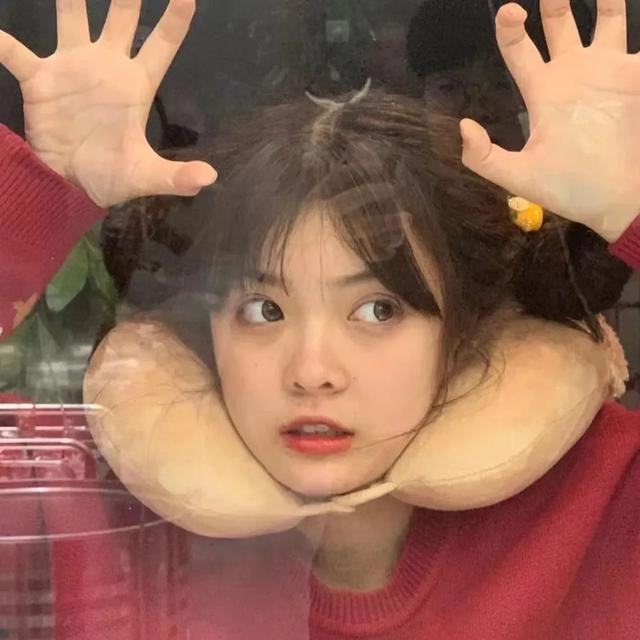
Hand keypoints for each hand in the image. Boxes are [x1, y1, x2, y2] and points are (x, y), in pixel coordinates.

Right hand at [0, 0, 216, 207]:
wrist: (69, 186)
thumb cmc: (111, 177)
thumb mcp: (146, 176)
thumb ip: (176, 176)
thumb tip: (210, 179)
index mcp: (137, 85)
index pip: (162, 45)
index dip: (175, 20)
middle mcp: (107, 66)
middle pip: (122, 17)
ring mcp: (72, 67)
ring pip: (71, 15)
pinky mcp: (40, 80)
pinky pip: (15, 53)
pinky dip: (3, 42)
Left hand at [461, 0, 639, 242]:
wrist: (619, 202)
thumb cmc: (570, 189)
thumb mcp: (520, 177)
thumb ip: (484, 158)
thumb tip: (463, 125)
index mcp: (543, 93)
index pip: (520, 51)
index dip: (511, 29)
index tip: (510, 11)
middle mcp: (573, 75)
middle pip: (560, 23)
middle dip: (554, 1)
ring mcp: (608, 73)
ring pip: (607, 20)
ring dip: (605, 0)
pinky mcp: (637, 78)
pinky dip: (638, 27)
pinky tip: (631, 19)